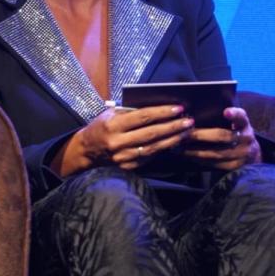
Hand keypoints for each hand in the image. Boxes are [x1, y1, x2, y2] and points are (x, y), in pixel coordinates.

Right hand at [54, 105, 193, 175]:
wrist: (86, 151)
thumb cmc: (100, 127)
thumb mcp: (109, 114)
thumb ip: (129, 111)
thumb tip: (156, 108)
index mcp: (113, 125)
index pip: (142, 117)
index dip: (161, 112)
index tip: (178, 108)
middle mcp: (118, 142)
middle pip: (151, 133)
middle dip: (172, 126)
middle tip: (188, 121)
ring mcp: (123, 157)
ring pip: (153, 148)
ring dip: (172, 139)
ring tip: (186, 132)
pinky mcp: (127, 167)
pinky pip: (148, 158)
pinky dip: (162, 150)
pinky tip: (174, 144)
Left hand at [181, 107, 261, 170]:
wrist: (252, 153)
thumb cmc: (236, 132)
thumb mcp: (236, 123)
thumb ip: (225, 117)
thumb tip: (198, 110)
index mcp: (245, 124)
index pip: (241, 117)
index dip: (234, 114)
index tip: (225, 112)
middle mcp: (246, 138)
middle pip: (223, 136)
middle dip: (202, 135)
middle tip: (185, 133)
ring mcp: (243, 154)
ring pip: (217, 152)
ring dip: (197, 150)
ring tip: (181, 146)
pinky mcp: (236, 167)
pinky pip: (216, 164)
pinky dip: (200, 160)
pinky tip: (188, 156)